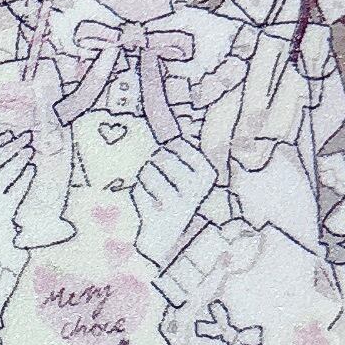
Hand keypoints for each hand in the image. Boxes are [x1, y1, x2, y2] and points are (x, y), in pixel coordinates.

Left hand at [132, 138, 215, 266]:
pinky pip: (137, 189)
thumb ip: (175, 150)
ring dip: (145, 181)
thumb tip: (155, 105)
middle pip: (160, 157)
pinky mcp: (158, 215)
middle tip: (162, 184)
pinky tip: (150, 208)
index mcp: (207, 173)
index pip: (177, 145)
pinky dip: (138, 195)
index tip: (172, 168)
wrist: (166, 238)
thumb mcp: (183, 173)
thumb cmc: (172, 197)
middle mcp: (197, 187)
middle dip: (154, 167)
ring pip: (146, 171)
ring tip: (156, 196)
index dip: (167, 153)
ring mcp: (178, 203)